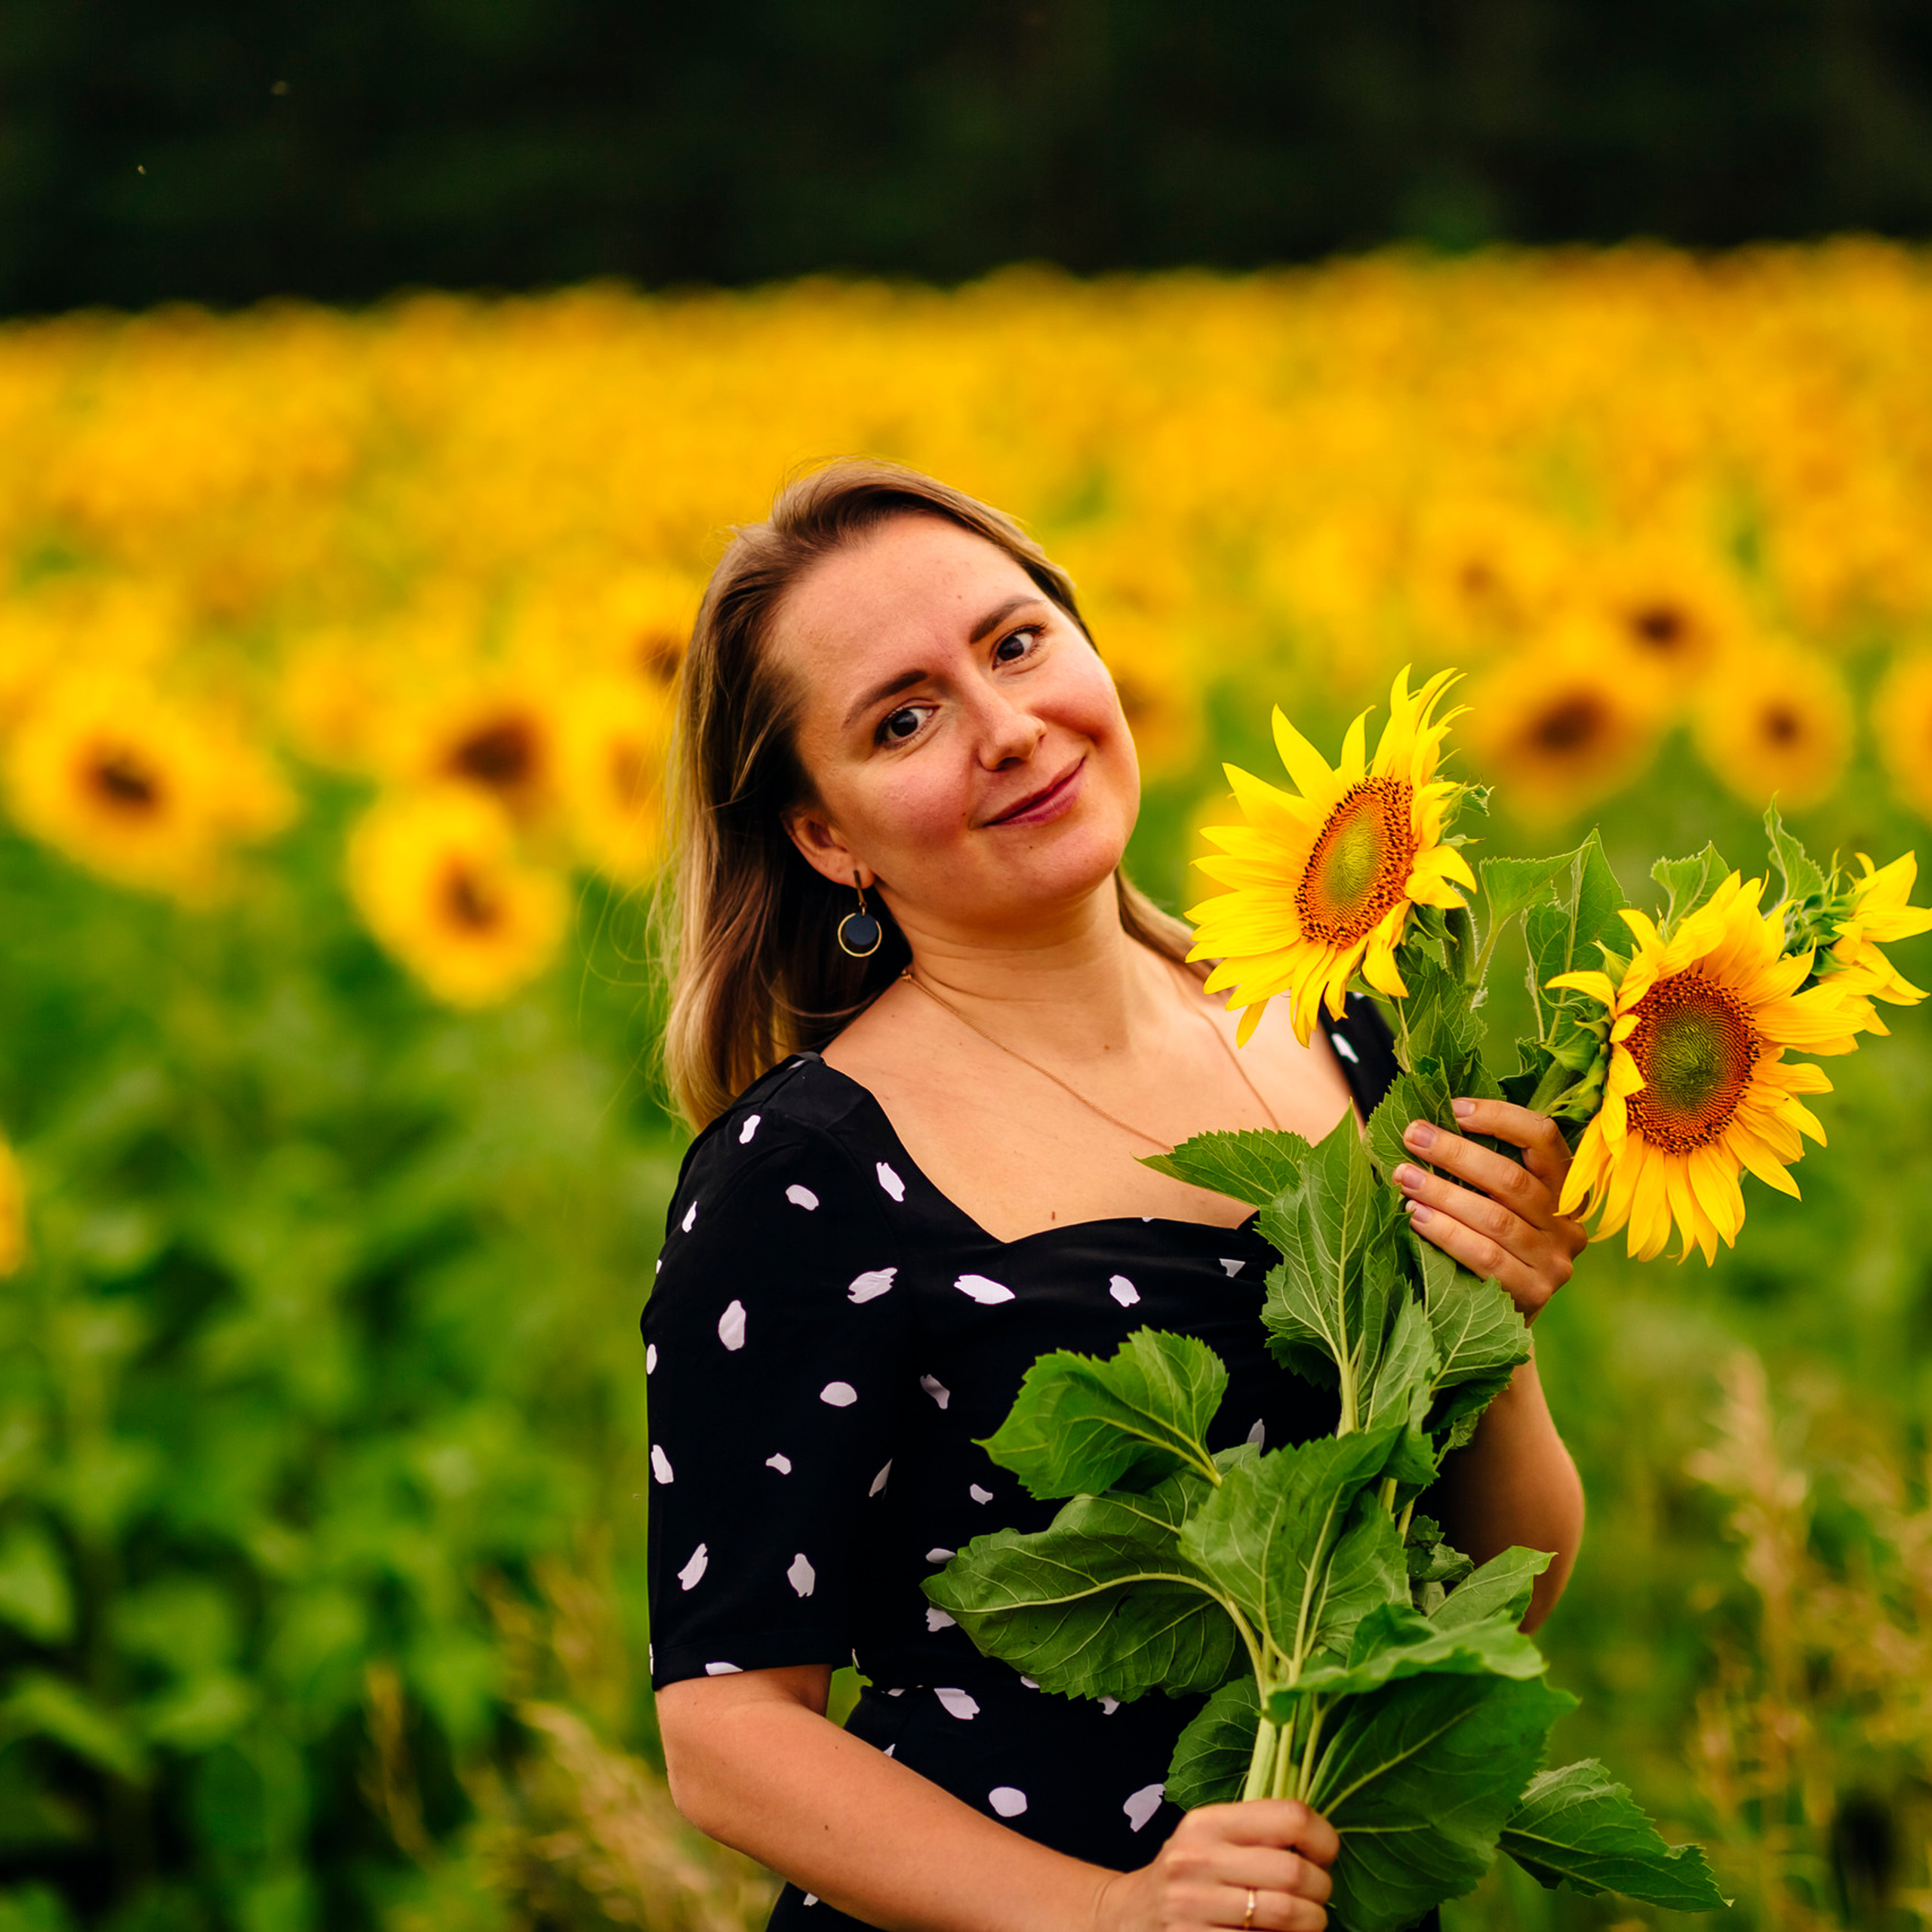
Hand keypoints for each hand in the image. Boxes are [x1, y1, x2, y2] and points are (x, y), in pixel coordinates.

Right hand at [1092, 1799, 1337, 1931]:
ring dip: (1311, 1923)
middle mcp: (1197, 1859)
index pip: (1290, 1816)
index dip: (1323, 1838)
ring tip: (1304, 1920)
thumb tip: (1324, 1840)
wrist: (1128, 1916)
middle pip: (1295, 1872)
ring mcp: (1193, 1905)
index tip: (1326, 1854)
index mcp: (1208, 1823)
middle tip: (1317, 1897)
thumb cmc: (1186, 1875)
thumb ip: (1255, 1831)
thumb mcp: (1208, 1838)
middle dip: (1321, 1890)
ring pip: (1286, 1914)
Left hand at [1390, 1098, 1586, 1321]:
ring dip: (1444, 1193)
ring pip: (1496, 1218)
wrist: (1495, 1325)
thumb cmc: (1482, 1245)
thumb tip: (1423, 1124)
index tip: (1454, 1108)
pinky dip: (1447, 1233)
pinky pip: (1486, 1256)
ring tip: (1404, 1178)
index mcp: (1563, 1189)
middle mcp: (1567, 1223)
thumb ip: (1476, 1170)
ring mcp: (1555, 1261)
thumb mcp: (1491, 1203)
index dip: (1501, 1117)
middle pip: (1512, 1178)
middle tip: (1412, 1136)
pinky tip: (1415, 1218)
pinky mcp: (1534, 1293)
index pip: (1544, 1138)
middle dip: (1456, 1153)